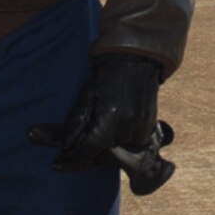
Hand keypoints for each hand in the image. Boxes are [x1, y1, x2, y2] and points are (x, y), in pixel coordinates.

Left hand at [29, 53, 161, 172]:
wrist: (134, 59)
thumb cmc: (105, 75)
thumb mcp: (86, 96)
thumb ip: (76, 122)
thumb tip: (65, 145)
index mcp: (109, 116)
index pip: (91, 147)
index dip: (77, 153)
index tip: (66, 156)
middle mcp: (127, 123)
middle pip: (105, 150)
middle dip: (92, 148)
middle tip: (81, 141)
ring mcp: (141, 124)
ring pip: (120, 146)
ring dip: (109, 142)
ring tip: (102, 127)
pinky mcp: (150, 123)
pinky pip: (134, 140)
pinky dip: (124, 137)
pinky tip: (118, 125)